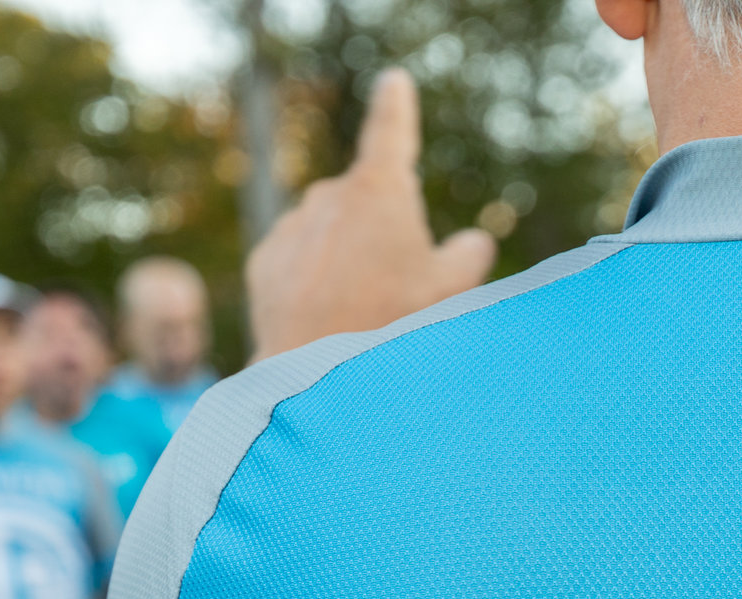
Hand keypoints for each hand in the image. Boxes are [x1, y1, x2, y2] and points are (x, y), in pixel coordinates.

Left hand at [246, 68, 498, 360]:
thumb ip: (469, 258)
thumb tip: (474, 243)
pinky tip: (326, 320)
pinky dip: (314, 282)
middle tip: (400, 288)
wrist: (315, 374)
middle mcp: (331, 195)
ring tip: (362, 312)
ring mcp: (293, 226)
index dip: (396, 104)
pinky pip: (300, 262)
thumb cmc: (393, 326)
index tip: (394, 81)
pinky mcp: (266, 261)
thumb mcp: (452, 293)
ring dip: (347, 259)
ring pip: (331, 234)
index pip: (391, 129)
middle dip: (382, 232)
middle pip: (367, 202)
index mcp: (380, 190)